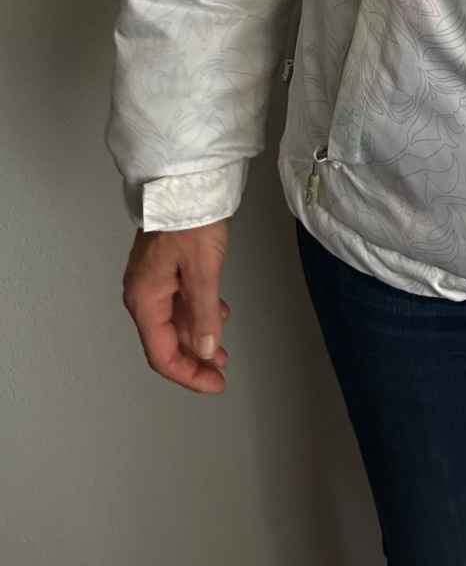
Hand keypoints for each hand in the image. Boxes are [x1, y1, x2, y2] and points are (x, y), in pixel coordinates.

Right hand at [121, 219, 231, 393]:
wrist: (185, 181)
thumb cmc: (189, 221)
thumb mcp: (203, 271)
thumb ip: (204, 314)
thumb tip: (207, 351)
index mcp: (145, 299)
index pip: (162, 354)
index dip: (188, 375)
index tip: (214, 384)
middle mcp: (143, 293)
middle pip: (165, 341)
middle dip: (194, 359)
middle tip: (221, 371)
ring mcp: (153, 280)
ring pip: (174, 321)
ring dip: (198, 337)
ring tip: (222, 350)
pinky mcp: (166, 266)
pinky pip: (180, 301)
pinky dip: (198, 313)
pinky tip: (217, 314)